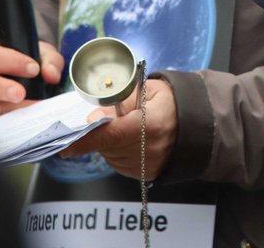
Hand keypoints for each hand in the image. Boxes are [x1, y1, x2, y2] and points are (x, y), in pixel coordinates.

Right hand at [0, 41, 64, 121]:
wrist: (23, 80)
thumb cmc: (29, 62)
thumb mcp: (41, 55)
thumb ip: (49, 60)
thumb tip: (51, 74)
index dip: (12, 62)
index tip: (34, 68)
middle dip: (3, 89)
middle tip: (21, 93)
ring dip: (10, 108)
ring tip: (29, 108)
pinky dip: (14, 120)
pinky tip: (28, 118)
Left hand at [59, 78, 176, 180]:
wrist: (198, 124)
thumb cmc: (171, 102)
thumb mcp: (149, 90)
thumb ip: (120, 100)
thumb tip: (95, 117)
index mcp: (151, 124)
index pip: (110, 134)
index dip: (86, 139)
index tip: (66, 145)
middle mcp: (150, 149)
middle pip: (107, 146)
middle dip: (100, 133)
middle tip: (112, 118)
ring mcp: (148, 165)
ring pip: (110, 157)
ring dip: (109, 143)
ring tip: (127, 127)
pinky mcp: (147, 174)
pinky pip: (119, 164)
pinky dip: (117, 152)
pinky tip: (130, 140)